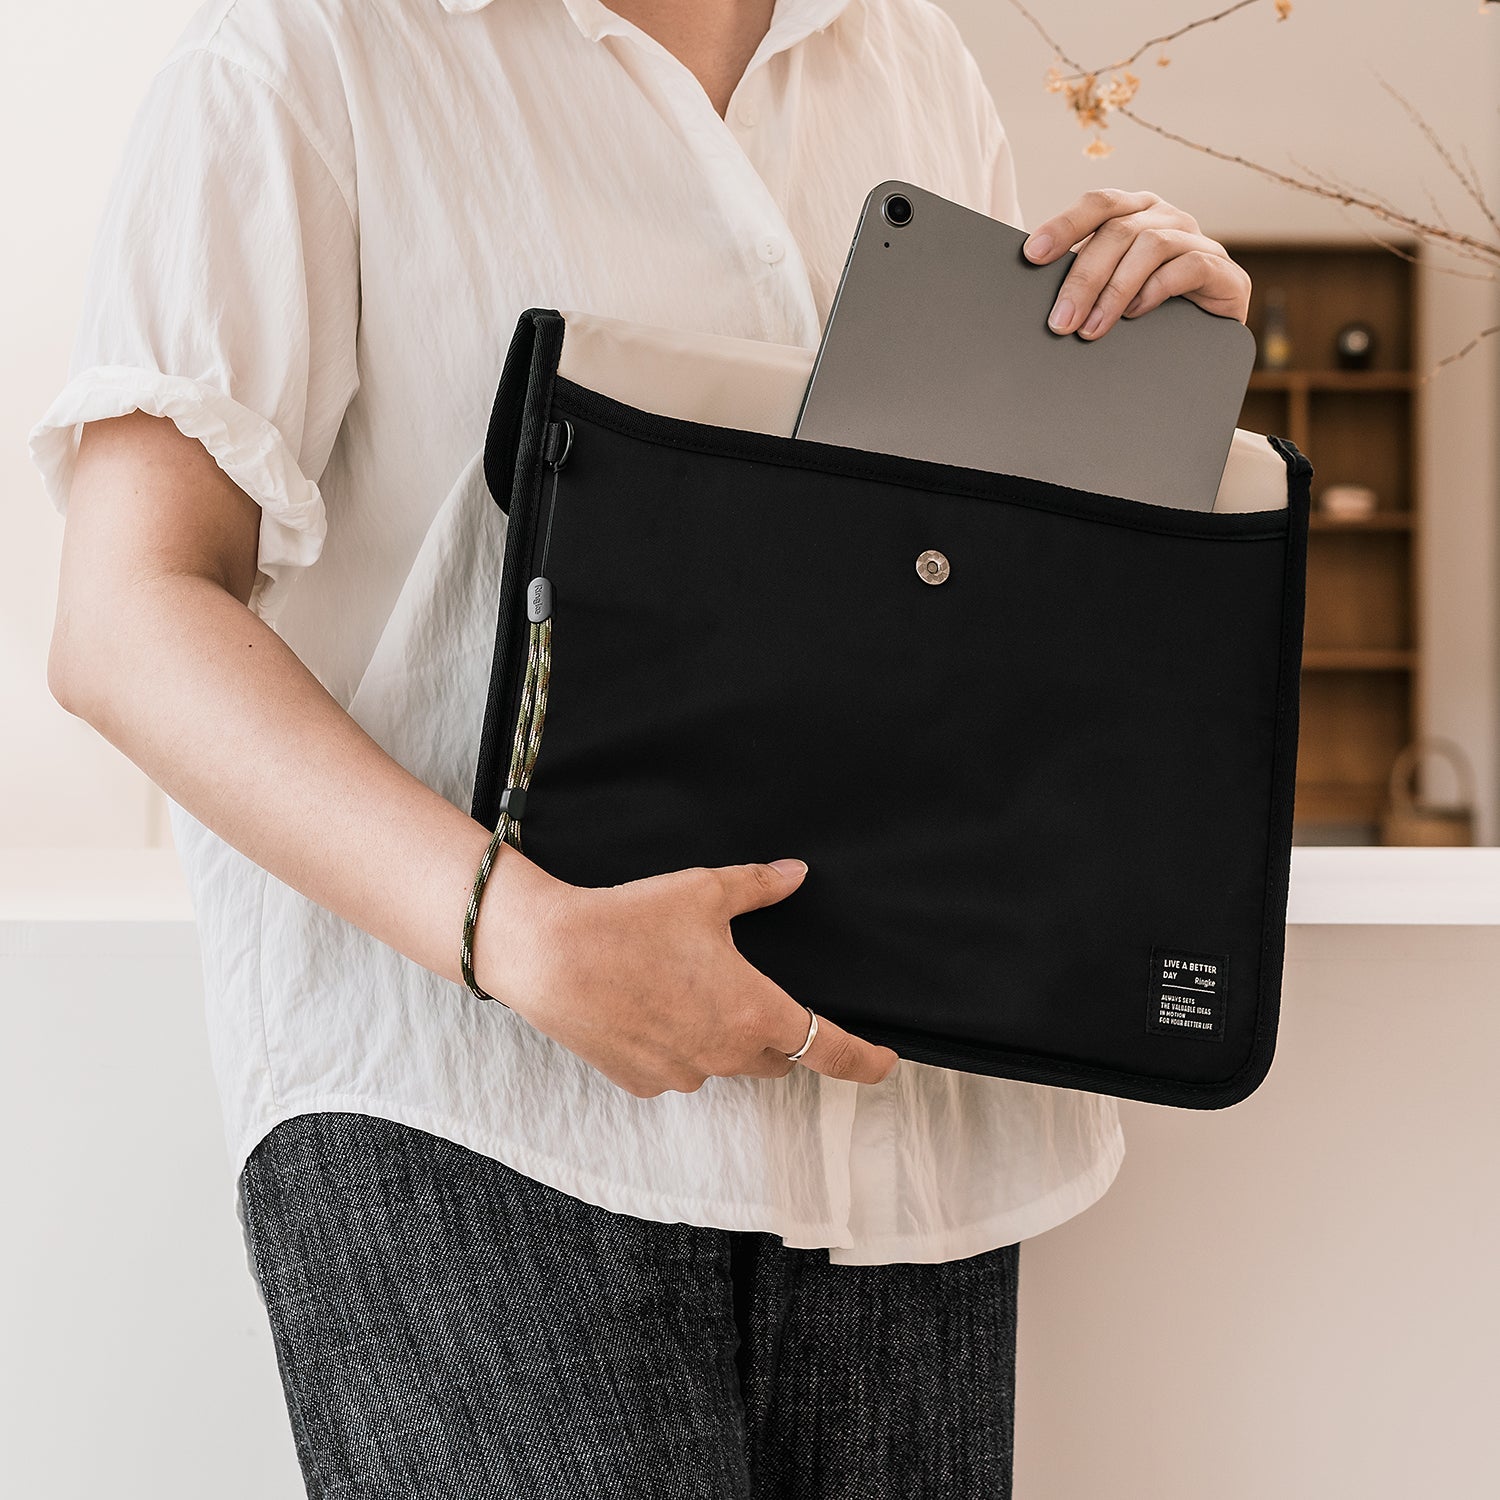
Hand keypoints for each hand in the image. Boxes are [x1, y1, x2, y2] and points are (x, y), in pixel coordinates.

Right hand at [486, 856, 900, 1097]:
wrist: (548, 955)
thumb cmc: (630, 920)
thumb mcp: (704, 890)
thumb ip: (760, 886)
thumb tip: (797, 874)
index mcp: (755, 1013)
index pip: (830, 1050)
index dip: (865, 1060)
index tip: (887, 1063)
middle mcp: (726, 1055)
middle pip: (776, 1058)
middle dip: (779, 1034)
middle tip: (754, 992)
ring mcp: (683, 1074)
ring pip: (725, 1063)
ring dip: (722, 1037)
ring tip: (685, 987)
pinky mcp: (642, 1082)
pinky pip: (678, 1068)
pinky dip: (677, 1045)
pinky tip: (649, 1006)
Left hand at [1021, 188, 1251, 340]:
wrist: (1204, 345)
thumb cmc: (1146, 314)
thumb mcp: (1108, 290)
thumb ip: (1083, 278)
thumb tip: (1032, 290)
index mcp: (1136, 212)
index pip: (1099, 203)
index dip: (1065, 225)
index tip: (1033, 255)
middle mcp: (1167, 218)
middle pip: (1118, 231)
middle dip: (1083, 277)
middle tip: (1061, 320)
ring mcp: (1199, 240)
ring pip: (1150, 246)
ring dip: (1114, 291)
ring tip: (1091, 328)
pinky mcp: (1225, 272)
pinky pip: (1188, 266)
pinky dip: (1156, 290)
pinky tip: (1136, 314)